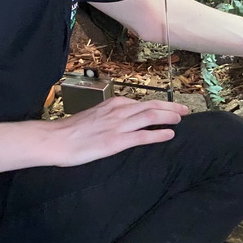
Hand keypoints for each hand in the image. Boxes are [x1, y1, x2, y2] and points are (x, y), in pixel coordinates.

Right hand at [47, 96, 189, 166]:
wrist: (57, 139)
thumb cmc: (72, 130)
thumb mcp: (95, 116)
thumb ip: (111, 116)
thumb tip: (124, 119)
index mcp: (113, 104)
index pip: (142, 102)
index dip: (160, 104)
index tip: (170, 107)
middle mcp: (119, 111)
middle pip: (152, 105)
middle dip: (171, 107)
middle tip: (185, 109)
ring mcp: (119, 125)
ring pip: (151, 116)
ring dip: (169, 116)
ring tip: (181, 119)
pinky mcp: (117, 141)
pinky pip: (143, 136)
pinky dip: (159, 134)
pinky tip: (169, 135)